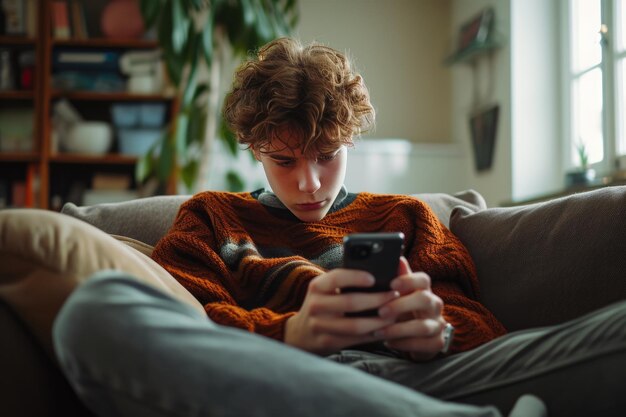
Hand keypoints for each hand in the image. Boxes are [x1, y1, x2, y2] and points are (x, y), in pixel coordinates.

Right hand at [284, 269, 398, 354]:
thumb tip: (385, 271)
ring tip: (393, 315)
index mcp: (317, 286)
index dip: (356, 277)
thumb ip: (347, 281)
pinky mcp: (327, 342)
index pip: (337, 277)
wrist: (301, 333)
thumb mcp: (326, 290)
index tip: (374, 278)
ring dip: (379, 320)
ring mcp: (320, 325)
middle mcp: (316, 304)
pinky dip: (372, 334)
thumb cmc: (323, 305)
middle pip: (351, 302)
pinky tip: (384, 329)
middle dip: (377, 299)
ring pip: (355, 325)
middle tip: (394, 296)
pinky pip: (355, 339)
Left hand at [373, 257, 447, 360]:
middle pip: (424, 300)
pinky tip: (389, 342)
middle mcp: (434, 305)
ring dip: (398, 329)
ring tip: (379, 331)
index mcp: (424, 290)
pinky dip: (403, 343)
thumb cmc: (403, 309)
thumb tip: (397, 258)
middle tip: (380, 312)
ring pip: (422, 326)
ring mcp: (438, 324)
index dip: (408, 280)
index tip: (391, 284)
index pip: (423, 279)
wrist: (416, 337)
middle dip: (400, 306)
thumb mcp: (399, 294)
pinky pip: (422, 344)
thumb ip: (397, 278)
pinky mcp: (436, 343)